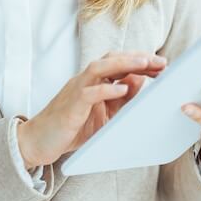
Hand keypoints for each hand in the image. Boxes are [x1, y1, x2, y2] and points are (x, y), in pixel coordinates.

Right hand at [17, 52, 165, 168]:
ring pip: (100, 68)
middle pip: (112, 59)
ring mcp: (76, 90)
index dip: (141, 60)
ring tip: (144, 64)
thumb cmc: (71, 127)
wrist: (38, 141)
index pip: (119, 63)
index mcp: (94, 81)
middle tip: (161, 62)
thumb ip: (120, 99)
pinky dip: (107, 89)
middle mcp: (85, 80)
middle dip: (138, 58)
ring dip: (124, 64)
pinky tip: (123, 89)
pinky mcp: (71, 105)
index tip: (162, 64)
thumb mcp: (104, 114)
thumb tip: (140, 82)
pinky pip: (89, 93)